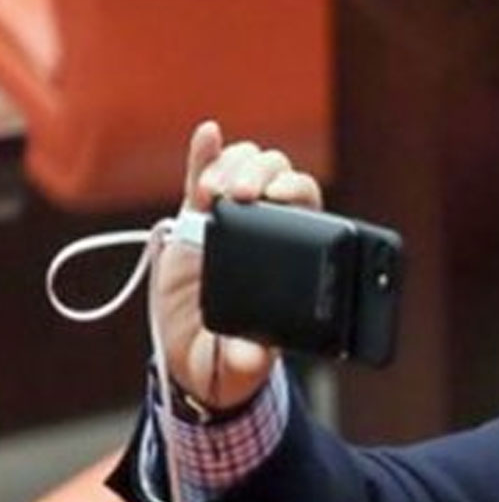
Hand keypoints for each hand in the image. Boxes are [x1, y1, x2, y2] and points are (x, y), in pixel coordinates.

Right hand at [154, 120, 323, 409]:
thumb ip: (247, 361)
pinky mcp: (191, 220)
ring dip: (233, 165)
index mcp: (290, 255)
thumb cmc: (228, 358)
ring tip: (215, 188)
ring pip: (241, 169)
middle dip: (261, 173)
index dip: (296, 190)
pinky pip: (201, 176)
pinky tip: (209, 134)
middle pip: (274, 176)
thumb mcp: (238, 367)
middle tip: (241, 194)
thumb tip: (253, 355)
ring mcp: (227, 220)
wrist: (192, 359)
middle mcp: (263, 229)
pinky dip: (206, 153)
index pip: (305, 204)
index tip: (279, 196)